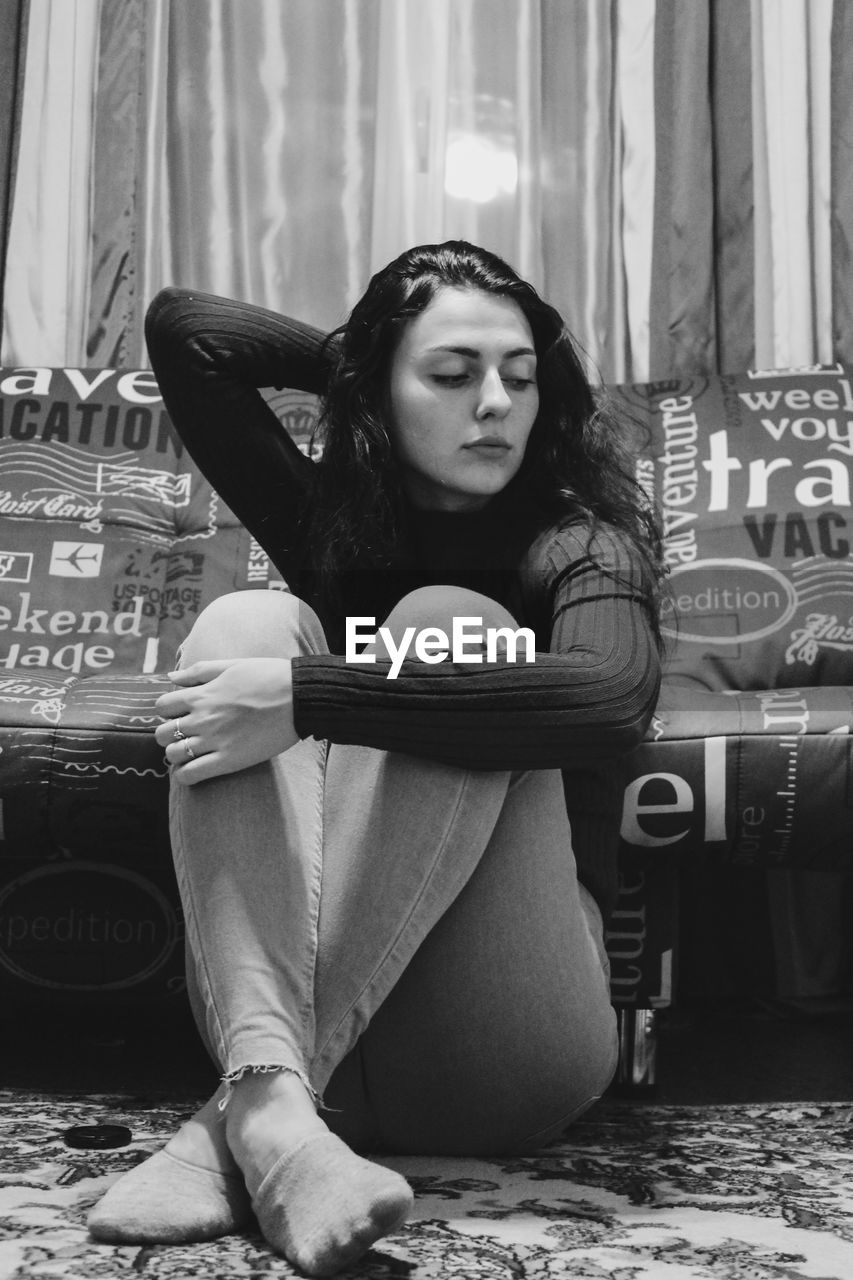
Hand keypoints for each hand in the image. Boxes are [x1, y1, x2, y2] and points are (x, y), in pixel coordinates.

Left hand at [154, 658, 297, 784]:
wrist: (300, 697)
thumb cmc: (269, 677)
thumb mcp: (232, 665)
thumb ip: (199, 671)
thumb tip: (171, 679)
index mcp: (202, 695)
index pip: (162, 707)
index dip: (169, 710)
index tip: (181, 713)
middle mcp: (202, 719)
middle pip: (162, 733)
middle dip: (169, 734)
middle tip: (186, 734)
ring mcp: (214, 741)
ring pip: (173, 755)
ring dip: (177, 754)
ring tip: (192, 752)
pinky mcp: (229, 760)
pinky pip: (190, 775)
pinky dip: (185, 775)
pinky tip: (194, 769)